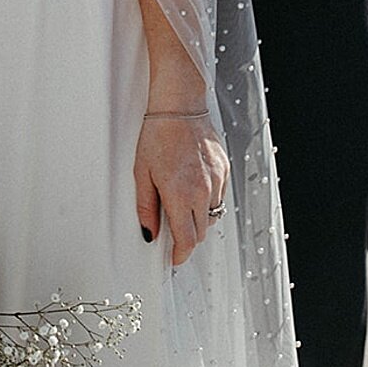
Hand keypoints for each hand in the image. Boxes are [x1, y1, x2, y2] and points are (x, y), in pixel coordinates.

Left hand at [135, 114, 229, 268]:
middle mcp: (203, 190)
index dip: (181, 254)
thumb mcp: (142, 174)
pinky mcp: (224, 169)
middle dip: (188, 237)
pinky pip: (219, 196)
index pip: (187, 239)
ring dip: (199, 218)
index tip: (175, 258)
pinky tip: (195, 187)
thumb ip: (147, 208)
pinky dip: (208, 199)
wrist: (180, 108)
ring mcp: (217, 180)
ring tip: (184, 206)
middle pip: (201, 231)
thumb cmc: (158, 136)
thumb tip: (149, 232)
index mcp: (180, 194)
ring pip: (212, 215)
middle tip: (175, 233)